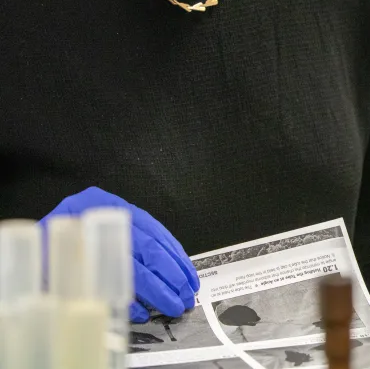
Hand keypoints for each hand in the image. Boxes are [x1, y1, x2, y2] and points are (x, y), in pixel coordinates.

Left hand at [41, 187, 199, 322]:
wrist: (32, 239)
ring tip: (190, 287)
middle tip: (183, 301)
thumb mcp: (54, 275)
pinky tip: (182, 266)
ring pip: (155, 235)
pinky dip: (172, 249)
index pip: (124, 254)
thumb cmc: (42, 260)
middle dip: (168, 276)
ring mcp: (115, 206)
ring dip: (176, 264)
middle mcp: (101, 208)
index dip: (147, 283)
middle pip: (144, 244)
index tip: (160, 306)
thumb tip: (133, 310)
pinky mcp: (124, 209)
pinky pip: (156, 228)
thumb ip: (93, 290)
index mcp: (79, 221)